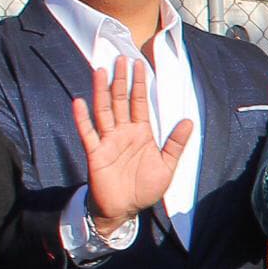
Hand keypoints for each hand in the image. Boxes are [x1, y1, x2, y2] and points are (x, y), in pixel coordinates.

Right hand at [72, 55, 194, 236]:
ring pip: (103, 111)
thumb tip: (188, 121)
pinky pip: (88, 133)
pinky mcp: (95, 153)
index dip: (139, 84)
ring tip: (99, 71)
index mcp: (141, 133)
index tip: (139, 64)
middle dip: (121, 80)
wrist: (125, 210)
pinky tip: (79, 102)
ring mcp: (108, 141)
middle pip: (120, 101)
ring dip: (101, 91)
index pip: (140, 103)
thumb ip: (176, 144)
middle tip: (120, 58)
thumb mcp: (167, 166)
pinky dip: (82, 118)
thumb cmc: (144, 188)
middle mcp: (123, 132)